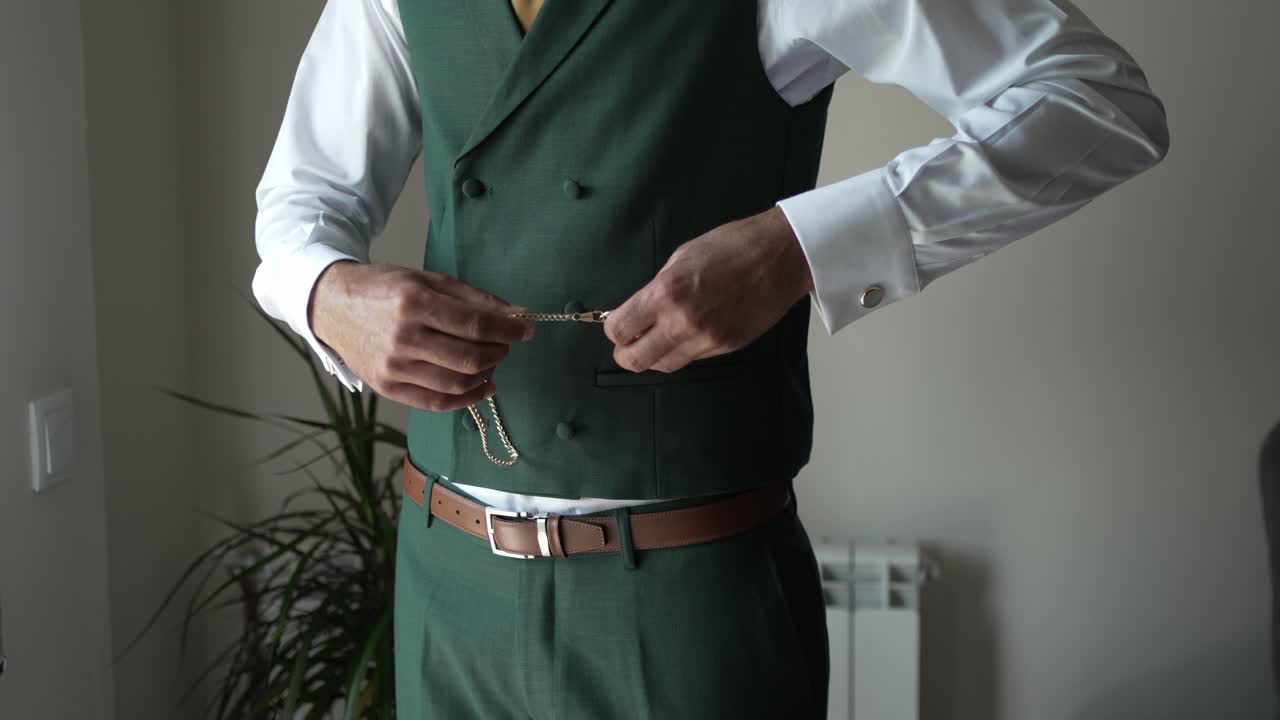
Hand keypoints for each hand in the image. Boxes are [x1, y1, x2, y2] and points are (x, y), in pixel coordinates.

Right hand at [309, 261, 534, 411]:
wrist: (332, 306)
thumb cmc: (384, 289)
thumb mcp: (427, 280)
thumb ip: (473, 298)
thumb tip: (517, 314)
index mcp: (414, 303)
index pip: (475, 324)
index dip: (508, 329)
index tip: (527, 329)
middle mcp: (403, 338)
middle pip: (470, 357)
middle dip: (500, 352)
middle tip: (506, 344)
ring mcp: (393, 367)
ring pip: (457, 383)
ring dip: (486, 374)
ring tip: (491, 361)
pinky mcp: (387, 388)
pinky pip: (436, 403)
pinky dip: (466, 399)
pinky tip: (481, 386)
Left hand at [604, 207, 813, 372]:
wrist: (780, 257)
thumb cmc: (731, 246)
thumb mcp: (682, 257)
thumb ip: (657, 287)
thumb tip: (638, 310)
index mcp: (666, 292)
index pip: (620, 330)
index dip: (614, 329)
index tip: (619, 323)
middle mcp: (682, 322)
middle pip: (635, 360)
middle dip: (626, 353)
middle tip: (629, 342)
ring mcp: (706, 339)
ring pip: (664, 365)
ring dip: (654, 355)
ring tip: (658, 338)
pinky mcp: (726, 347)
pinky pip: (692, 358)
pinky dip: (682, 350)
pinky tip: (687, 333)